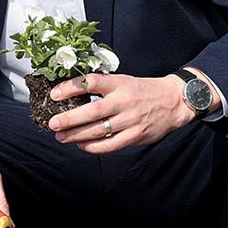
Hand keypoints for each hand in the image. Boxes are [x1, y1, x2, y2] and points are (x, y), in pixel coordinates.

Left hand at [47, 72, 194, 152]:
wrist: (174, 101)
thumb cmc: (144, 90)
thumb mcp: (124, 81)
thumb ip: (104, 88)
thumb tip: (73, 96)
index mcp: (119, 84)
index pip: (91, 82)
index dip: (70, 88)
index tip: (54, 94)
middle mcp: (124, 101)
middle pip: (92, 111)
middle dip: (69, 119)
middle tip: (53, 124)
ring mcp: (130, 120)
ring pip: (98, 131)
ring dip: (76, 135)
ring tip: (61, 137)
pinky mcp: (135, 135)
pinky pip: (110, 145)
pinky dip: (93, 147)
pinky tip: (82, 145)